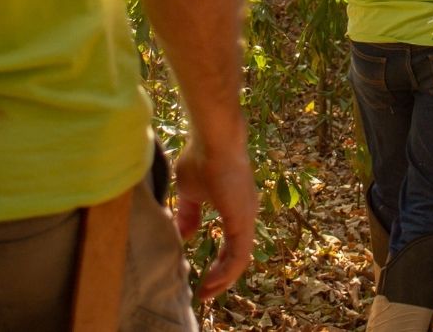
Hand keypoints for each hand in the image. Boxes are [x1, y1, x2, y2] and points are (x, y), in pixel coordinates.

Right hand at [171, 132, 255, 300]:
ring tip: (207, 292)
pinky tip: (212, 280)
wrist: (212, 139)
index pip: (232, 245)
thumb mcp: (190, 193)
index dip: (219, 264)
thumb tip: (184, 235)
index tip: (202, 279)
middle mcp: (247, 214)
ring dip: (224, 279)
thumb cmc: (201, 158)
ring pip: (240, 259)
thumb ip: (188, 215)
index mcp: (236, 209)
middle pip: (238, 256)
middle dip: (222, 277)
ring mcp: (247, 216)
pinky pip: (239, 254)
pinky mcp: (243, 218)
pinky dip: (227, 270)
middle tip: (205, 292)